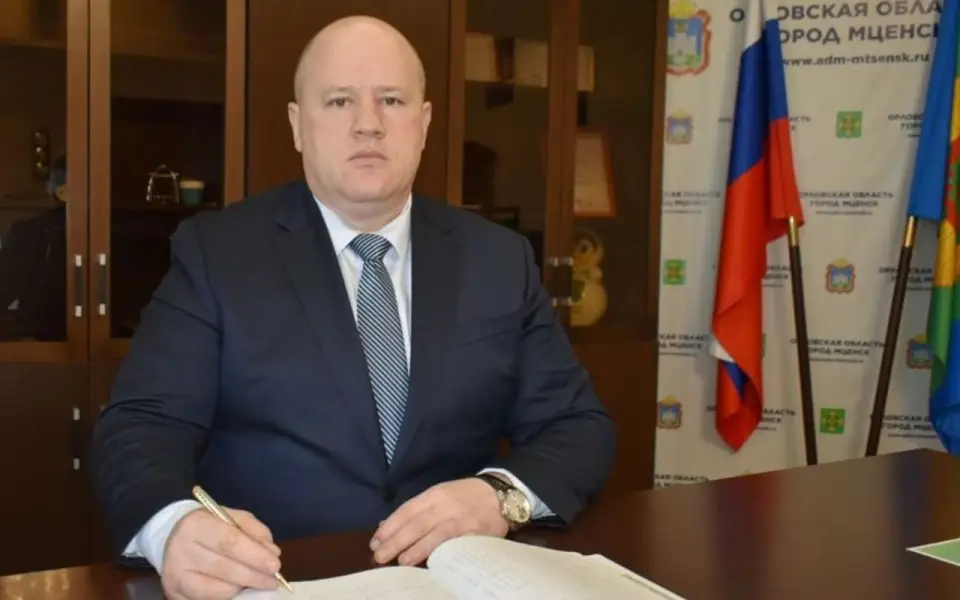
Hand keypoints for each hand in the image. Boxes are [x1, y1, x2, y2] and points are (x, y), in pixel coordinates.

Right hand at [161, 508, 282, 599]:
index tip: (275, 565)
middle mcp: (181, 551)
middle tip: (273, 581)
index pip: (229, 542)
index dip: (255, 555)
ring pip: (216, 589)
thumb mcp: (231, 517)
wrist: (171, 537)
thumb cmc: (209, 526)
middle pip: (224, 568)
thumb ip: (254, 531)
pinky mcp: (175, 594)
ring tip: (257, 583)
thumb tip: (272, 553)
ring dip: (242, 589)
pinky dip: (228, 596)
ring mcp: (175, 575)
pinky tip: (239, 590)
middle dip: (253, 576)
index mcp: (196, 525)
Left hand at [370, 477, 506, 565]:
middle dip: (396, 541)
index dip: (390, 527)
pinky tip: (430, 563)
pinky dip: (442, 554)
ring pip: (434, 534)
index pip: (407, 510)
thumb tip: (386, 526)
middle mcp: (446, 505)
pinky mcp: (475, 533)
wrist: (501, 495)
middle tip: (380, 556)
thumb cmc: (465, 496)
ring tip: (401, 562)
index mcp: (435, 494)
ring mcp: (461, 520)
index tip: (375, 541)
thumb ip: (416, 510)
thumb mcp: (440, 495)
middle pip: (416, 524)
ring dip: (416, 549)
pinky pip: (456, 545)